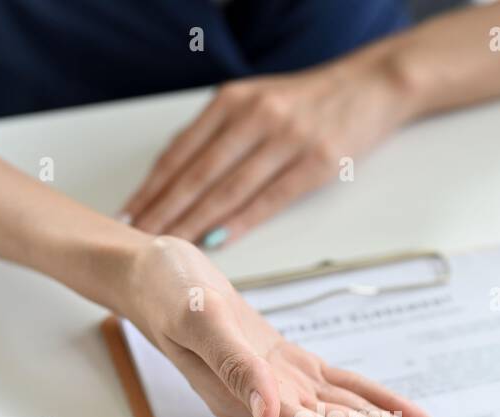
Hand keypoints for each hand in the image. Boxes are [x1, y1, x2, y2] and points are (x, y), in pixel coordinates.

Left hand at [122, 55, 416, 246]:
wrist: (369, 87)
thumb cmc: (308, 102)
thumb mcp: (256, 101)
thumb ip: (218, 133)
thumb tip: (176, 178)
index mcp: (233, 100)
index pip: (180, 151)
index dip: (152, 186)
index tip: (129, 214)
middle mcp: (255, 115)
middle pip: (197, 173)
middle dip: (164, 211)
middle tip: (140, 240)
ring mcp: (286, 139)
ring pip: (227, 190)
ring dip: (194, 223)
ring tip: (170, 246)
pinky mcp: (315, 163)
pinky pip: (267, 200)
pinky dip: (238, 224)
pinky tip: (216, 242)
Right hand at [123, 237, 476, 416]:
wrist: (151, 274)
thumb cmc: (167, 293)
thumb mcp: (197, 321)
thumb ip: (235, 368)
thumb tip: (271, 416)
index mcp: (260, 407)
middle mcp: (280, 408)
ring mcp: (288, 389)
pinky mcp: (292, 365)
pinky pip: (349, 393)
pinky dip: (384, 407)